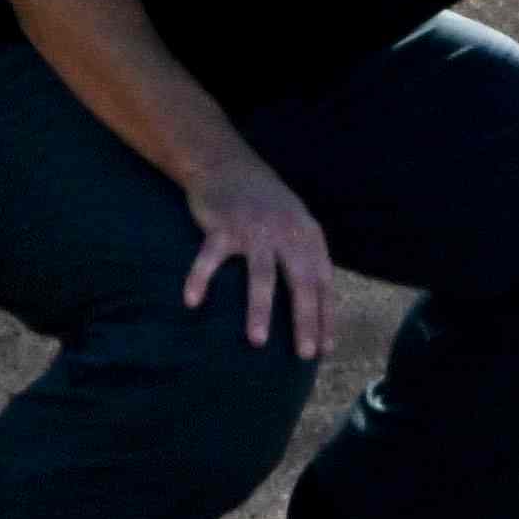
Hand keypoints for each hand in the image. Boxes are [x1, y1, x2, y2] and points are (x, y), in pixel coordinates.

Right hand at [180, 159, 337, 358]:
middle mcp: (286, 234)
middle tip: (305, 353)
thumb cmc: (265, 204)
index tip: (325, 348)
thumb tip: (319, 301)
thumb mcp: (296, 225)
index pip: (323, 283)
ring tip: (258, 341)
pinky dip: (200, 279)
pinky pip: (210, 258)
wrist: (227, 165)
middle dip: (305, 320)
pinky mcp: (223, 227)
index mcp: (308, 237)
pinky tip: (192, 301)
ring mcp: (255, 231)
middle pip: (301, 283)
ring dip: (260, 310)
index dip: (326, 316)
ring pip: (262, 276)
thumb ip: (306, 257)